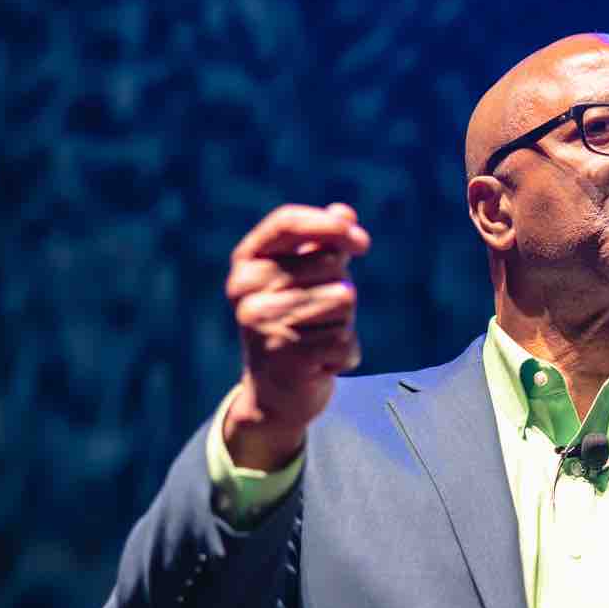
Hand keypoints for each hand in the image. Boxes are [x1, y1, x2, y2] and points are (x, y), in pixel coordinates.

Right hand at [224, 202, 370, 468]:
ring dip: (344, 323)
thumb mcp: (304, 280)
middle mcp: (245, 290)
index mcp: (246, 262)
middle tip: (318, 317)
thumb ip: (323, 244)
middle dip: (341, 289)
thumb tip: (344, 212)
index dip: (330, 226)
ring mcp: (261, 324)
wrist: (275, 394)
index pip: (287, 222)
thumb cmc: (295, 325)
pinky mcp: (286, 357)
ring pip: (342, 300)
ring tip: (318, 339)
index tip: (363, 243)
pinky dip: (346, 354)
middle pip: (330, 264)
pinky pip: (346, 339)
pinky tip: (321, 363)